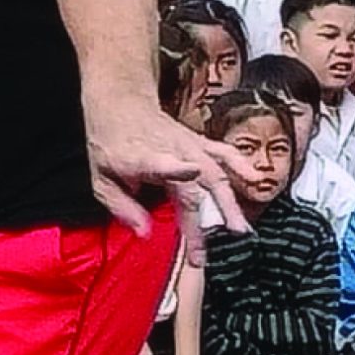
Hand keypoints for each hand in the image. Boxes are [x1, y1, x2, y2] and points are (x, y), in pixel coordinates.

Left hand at [81, 81, 249, 246]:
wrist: (119, 101)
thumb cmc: (108, 141)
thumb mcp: (100, 176)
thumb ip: (122, 206)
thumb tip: (145, 233)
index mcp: (143, 158)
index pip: (162, 164)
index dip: (177, 170)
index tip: (191, 173)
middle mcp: (170, 150)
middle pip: (191, 188)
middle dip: (198, 221)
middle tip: (201, 253)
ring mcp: (187, 145)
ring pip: (214, 174)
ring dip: (228, 203)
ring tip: (239, 229)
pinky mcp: (197, 142)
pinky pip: (223, 154)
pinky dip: (240, 164)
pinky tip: (255, 178)